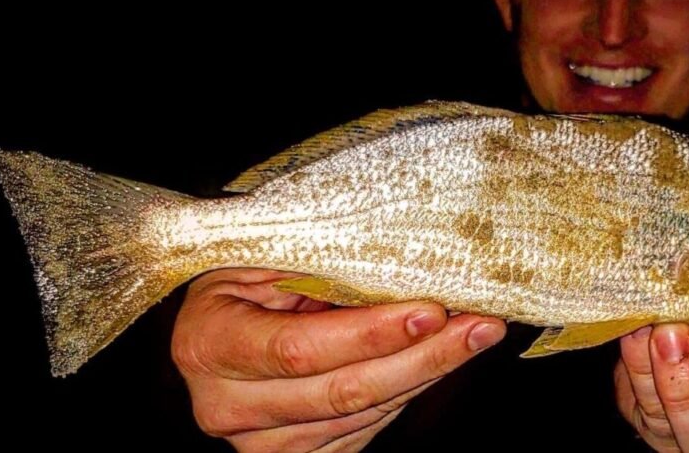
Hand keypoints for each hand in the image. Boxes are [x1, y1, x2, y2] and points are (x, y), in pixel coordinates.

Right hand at [171, 269, 505, 451]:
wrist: (218, 319)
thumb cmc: (244, 272)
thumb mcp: (263, 254)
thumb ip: (316, 265)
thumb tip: (406, 264)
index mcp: (209, 345)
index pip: (299, 349)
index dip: (370, 334)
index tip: (431, 311)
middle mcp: (227, 406)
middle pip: (342, 393)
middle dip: (421, 358)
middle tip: (479, 326)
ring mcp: (260, 441)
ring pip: (363, 415)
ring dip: (426, 373)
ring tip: (476, 335)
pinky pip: (366, 428)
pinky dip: (409, 390)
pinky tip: (442, 358)